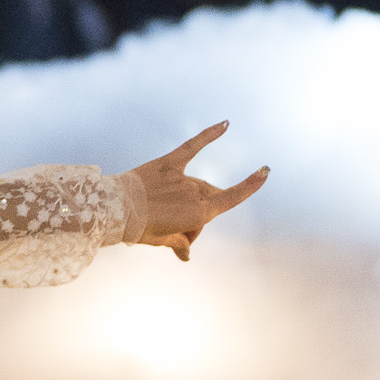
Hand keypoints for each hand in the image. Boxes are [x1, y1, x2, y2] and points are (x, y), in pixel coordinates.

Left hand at [125, 121, 267, 261]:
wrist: (114, 211)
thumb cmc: (137, 228)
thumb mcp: (162, 240)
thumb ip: (180, 242)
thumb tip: (187, 255)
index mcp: (198, 214)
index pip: (232, 198)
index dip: (250, 186)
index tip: (265, 172)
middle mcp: (195, 193)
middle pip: (208, 203)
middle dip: (194, 220)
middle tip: (171, 233)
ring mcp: (183, 177)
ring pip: (196, 188)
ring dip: (186, 204)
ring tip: (160, 218)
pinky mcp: (168, 163)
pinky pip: (192, 147)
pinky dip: (209, 135)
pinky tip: (226, 124)